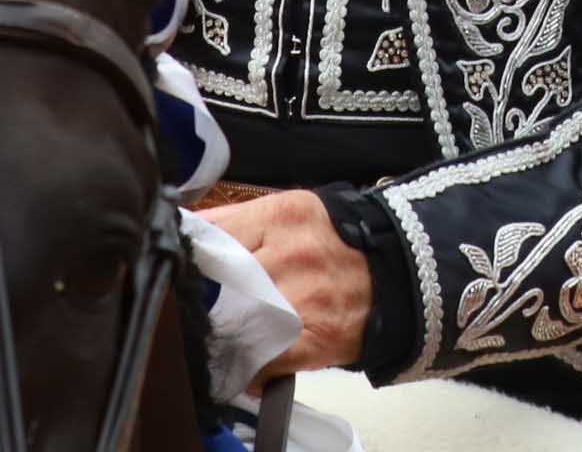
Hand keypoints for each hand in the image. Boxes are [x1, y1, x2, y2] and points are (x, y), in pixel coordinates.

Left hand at [197, 189, 370, 379]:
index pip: (212, 234)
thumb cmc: (340, 243)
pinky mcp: (312, 339)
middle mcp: (290, 254)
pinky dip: (244, 368)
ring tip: (219, 337)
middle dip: (200, 300)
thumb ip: (241, 221)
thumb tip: (187, 230)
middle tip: (194, 310)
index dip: (189, 258)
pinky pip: (259, 359)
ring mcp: (301, 298)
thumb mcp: (294, 213)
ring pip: (233, 323)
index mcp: (282, 216)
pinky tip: (243, 365)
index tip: (180, 272)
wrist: (402, 274)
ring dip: (219, 335)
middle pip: (217, 282)